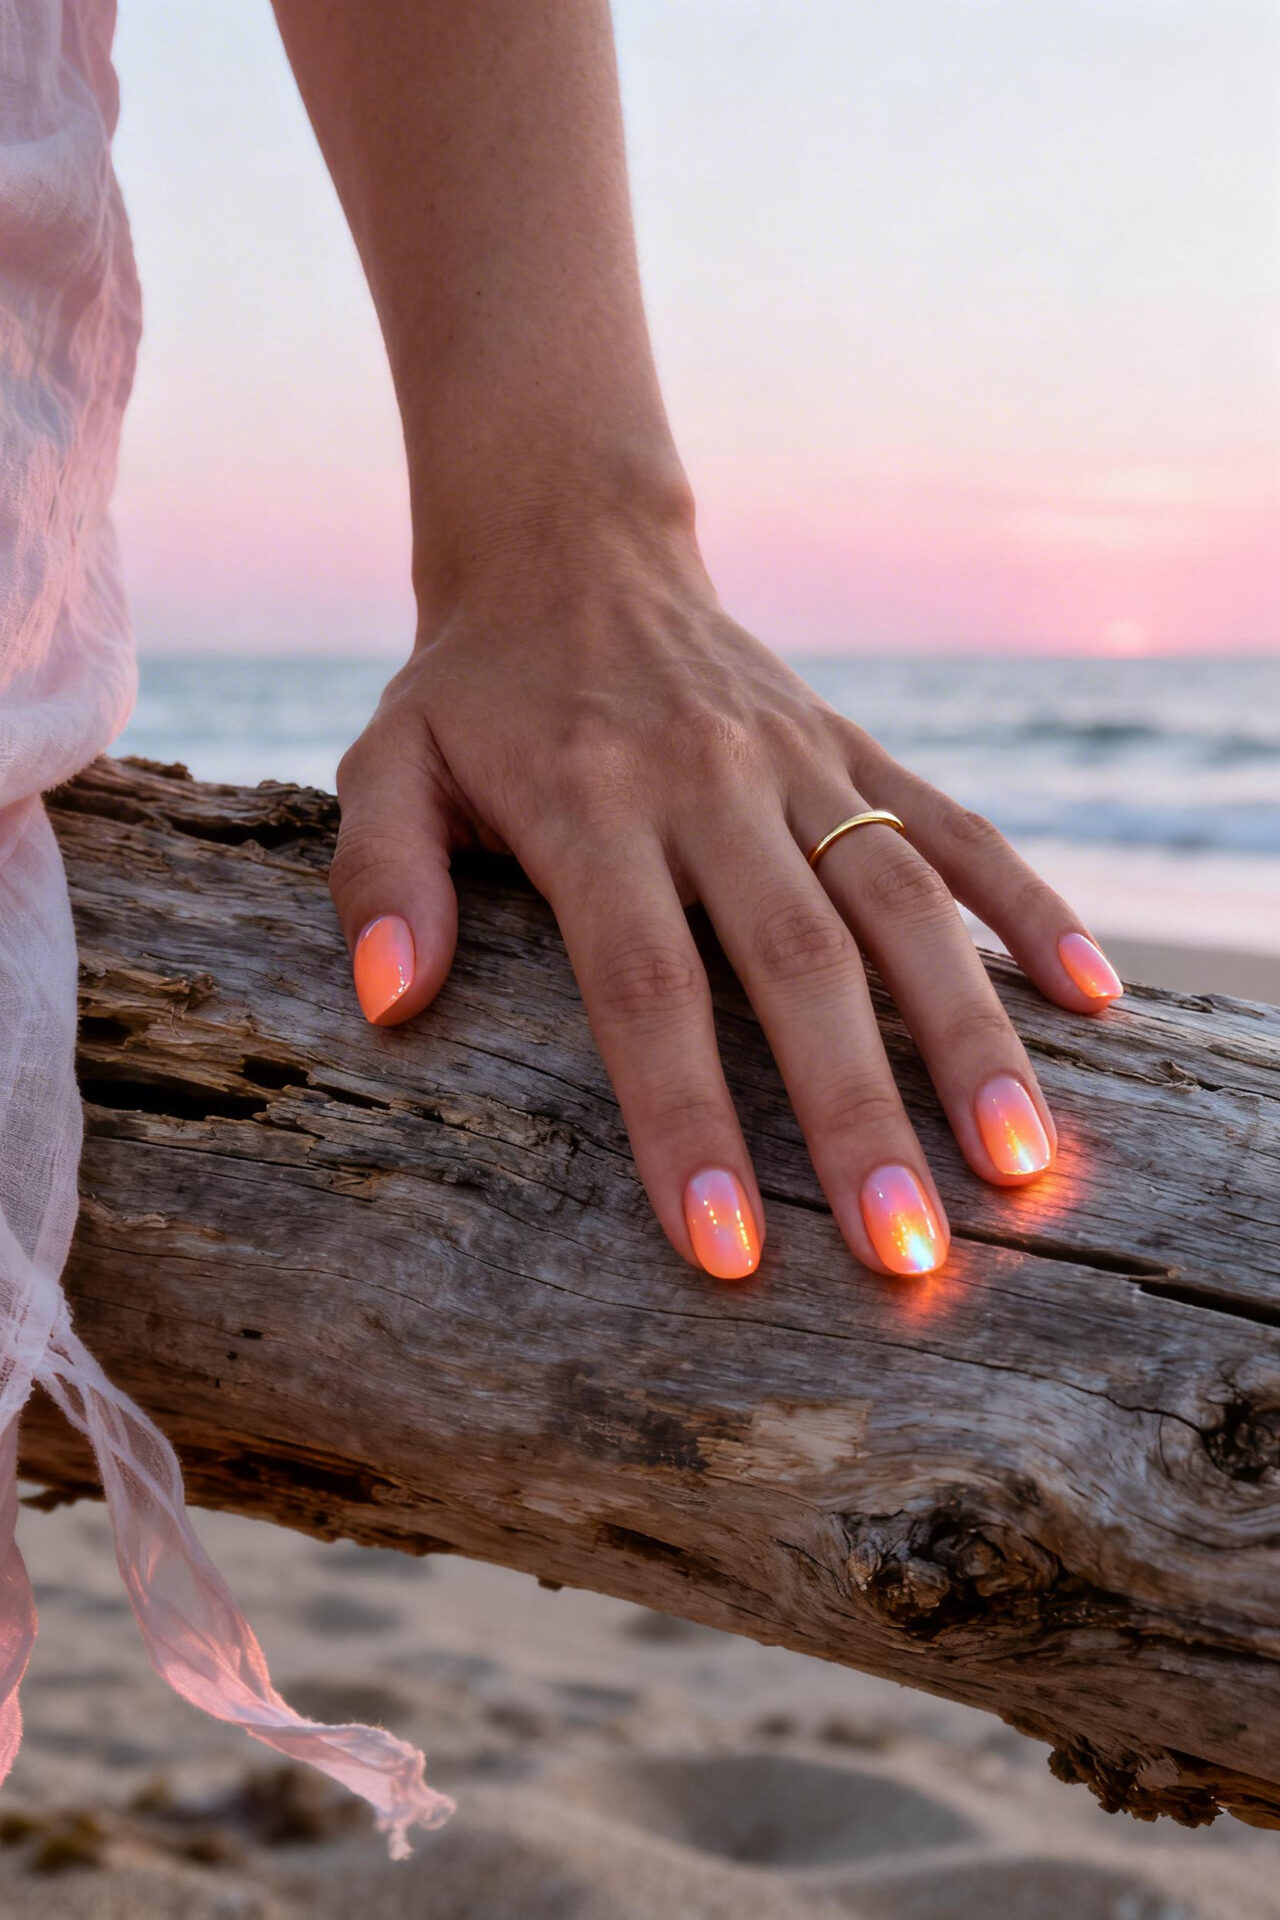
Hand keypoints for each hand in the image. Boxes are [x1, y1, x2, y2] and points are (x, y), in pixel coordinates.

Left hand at [328, 511, 1122, 1282]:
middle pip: (798, 961)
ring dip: (966, 1032)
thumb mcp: (388, 766)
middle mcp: (707, 782)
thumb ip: (380, 874)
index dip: (689, 1118)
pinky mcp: (853, 745)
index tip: (731, 1250)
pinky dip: (1028, 904)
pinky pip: (956, 825)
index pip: (646, 983)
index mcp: (589, 802)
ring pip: (901, 900)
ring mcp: (797, 761)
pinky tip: (1092, 997)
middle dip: (856, 1114)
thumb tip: (391, 1000)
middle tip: (910, 1253)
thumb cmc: (473, 695)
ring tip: (1023, 1163)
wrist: (570, 552)